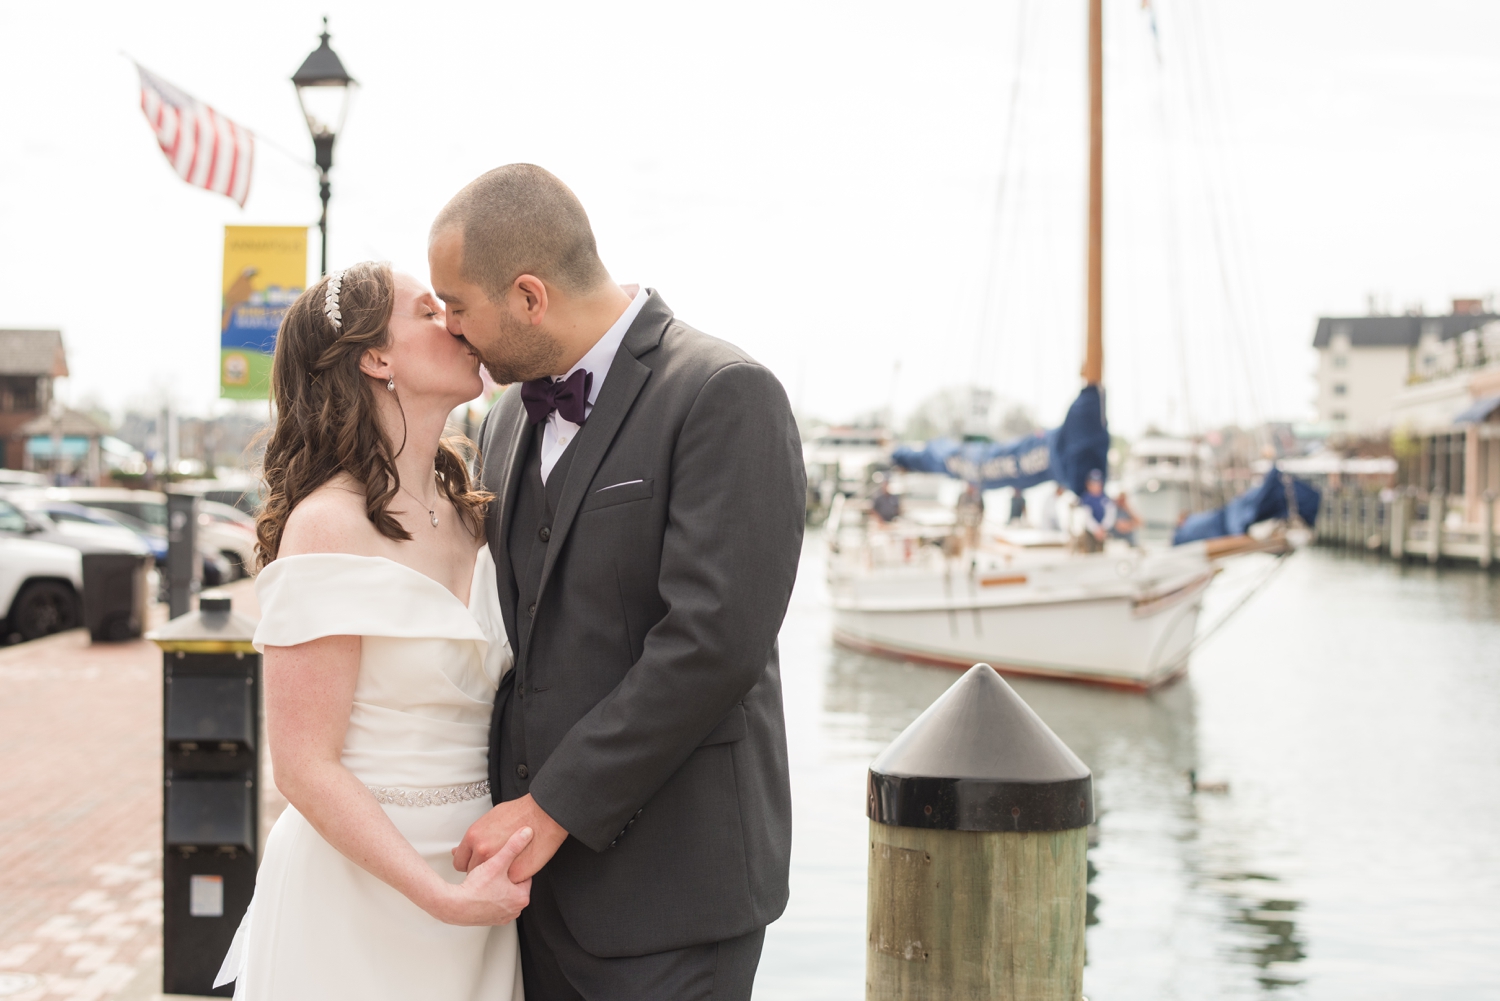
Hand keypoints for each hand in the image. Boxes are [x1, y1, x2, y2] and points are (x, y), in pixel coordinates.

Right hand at [435, 826, 533, 925]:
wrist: (455, 906)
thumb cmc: (475, 889)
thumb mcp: (496, 863)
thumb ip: (512, 846)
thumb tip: (526, 833)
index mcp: (521, 898)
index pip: (525, 876)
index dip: (515, 865)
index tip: (509, 859)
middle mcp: (514, 910)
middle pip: (514, 885)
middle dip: (505, 875)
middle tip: (496, 866)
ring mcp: (501, 917)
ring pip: (503, 894)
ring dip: (497, 884)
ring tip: (487, 876)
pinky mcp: (489, 920)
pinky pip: (493, 903)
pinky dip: (489, 895)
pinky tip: (482, 887)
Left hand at [453, 794, 568, 881]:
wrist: (544, 814)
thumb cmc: (521, 811)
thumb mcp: (491, 817)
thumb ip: (476, 835)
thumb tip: (465, 845)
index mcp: (473, 836)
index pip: (460, 861)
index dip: (469, 863)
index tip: (475, 863)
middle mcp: (482, 850)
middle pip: (472, 872)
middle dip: (481, 871)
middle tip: (491, 867)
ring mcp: (497, 863)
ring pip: (487, 882)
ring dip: (494, 878)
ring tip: (504, 870)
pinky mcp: (513, 874)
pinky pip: (506, 883)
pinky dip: (510, 880)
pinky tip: (515, 871)